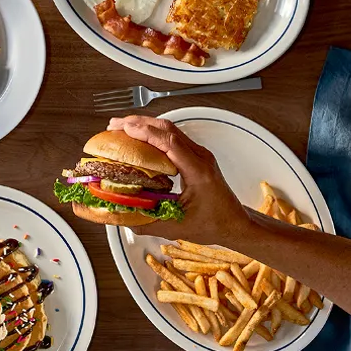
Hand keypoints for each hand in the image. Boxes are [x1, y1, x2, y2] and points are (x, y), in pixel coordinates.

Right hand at [107, 116, 251, 245]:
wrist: (236, 223)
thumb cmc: (214, 224)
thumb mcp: (177, 228)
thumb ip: (147, 224)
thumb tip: (120, 217)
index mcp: (198, 171)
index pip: (170, 142)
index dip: (145, 132)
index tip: (125, 129)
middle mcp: (200, 157)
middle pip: (168, 128)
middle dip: (139, 123)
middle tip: (114, 125)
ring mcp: (199, 155)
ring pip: (170, 130)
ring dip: (145, 126)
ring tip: (121, 128)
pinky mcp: (196, 157)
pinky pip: (173, 138)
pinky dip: (154, 134)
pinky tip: (139, 139)